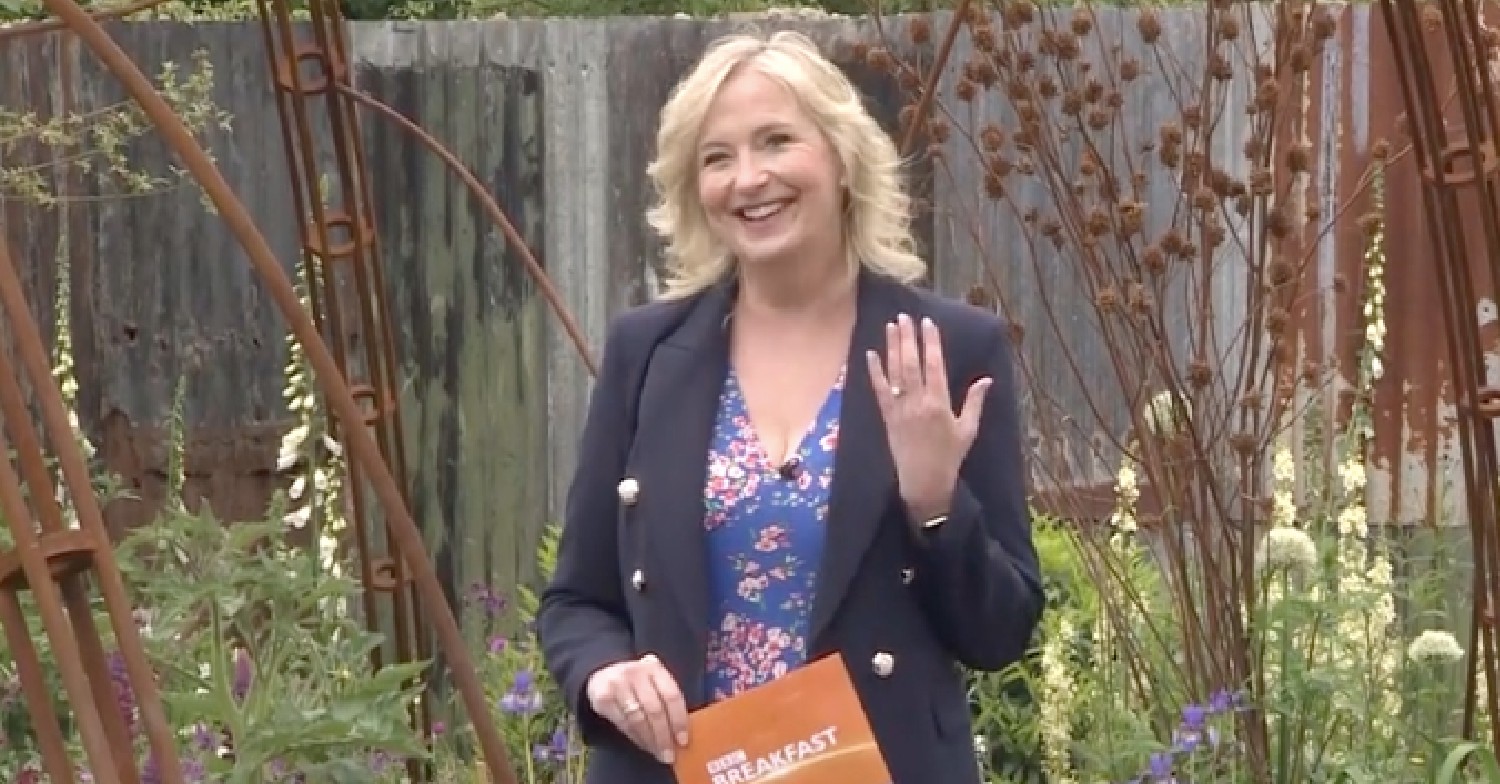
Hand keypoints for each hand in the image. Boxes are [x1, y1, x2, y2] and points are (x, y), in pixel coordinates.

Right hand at [585, 653, 689, 763]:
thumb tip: (683, 733)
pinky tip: (643, 745)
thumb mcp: (653, 682)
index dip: (679, 720)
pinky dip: (636, 738)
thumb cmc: (637, 682)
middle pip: (655, 710)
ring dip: (650, 740)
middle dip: (664, 736)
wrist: (603, 675)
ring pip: (638, 719)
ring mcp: (617, 684)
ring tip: (658, 753)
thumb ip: (667, 699)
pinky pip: (623, 723)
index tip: (683, 741)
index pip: (672, 695)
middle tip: (669, 755)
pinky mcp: (603, 698)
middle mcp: (636, 673)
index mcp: (654, 668)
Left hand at [865, 313, 991, 522]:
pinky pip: (879, 391)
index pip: (934, 365)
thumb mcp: (968, 429)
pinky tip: (870, 354)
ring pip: (895, 372)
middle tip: (905, 316)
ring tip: (891, 326)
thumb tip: (986, 379)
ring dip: (892, 348)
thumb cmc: (950, 456)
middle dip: (907, 338)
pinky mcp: (888, 417)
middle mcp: (917, 402)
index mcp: (939, 403)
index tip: (927, 323)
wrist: (924, 482)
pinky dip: (874, 372)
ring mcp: (900, 409)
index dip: (930, 342)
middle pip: (911, 363)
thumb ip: (975, 402)